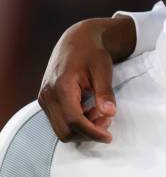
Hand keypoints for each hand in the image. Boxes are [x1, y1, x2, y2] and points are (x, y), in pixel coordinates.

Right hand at [38, 17, 134, 142]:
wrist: (77, 40)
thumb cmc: (92, 52)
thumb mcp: (103, 69)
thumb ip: (105, 91)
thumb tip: (110, 112)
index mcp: (61, 86)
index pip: (75, 121)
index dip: (92, 133)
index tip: (109, 136)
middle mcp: (48, 94)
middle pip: (65, 130)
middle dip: (88, 133)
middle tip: (107, 120)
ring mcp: (44, 98)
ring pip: (60, 129)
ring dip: (82, 129)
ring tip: (99, 113)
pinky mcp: (46, 100)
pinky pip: (58, 121)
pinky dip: (75, 123)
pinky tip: (89, 110)